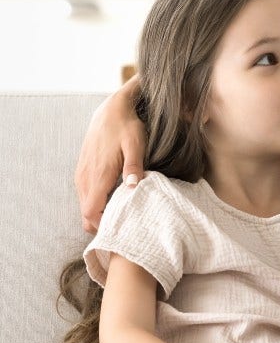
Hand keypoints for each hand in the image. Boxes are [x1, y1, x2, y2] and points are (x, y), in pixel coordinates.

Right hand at [75, 75, 145, 231]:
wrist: (110, 110)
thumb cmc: (126, 127)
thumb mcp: (135, 144)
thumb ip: (134, 165)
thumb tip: (133, 186)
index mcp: (98, 175)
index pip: (91, 212)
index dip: (102, 226)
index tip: (119, 231)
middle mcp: (86, 178)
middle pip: (85, 214)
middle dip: (101, 225)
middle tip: (123, 229)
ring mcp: (82, 174)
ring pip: (84, 205)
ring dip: (98, 214)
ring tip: (121, 218)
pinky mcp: (83, 170)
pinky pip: (85, 195)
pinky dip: (95, 204)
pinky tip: (114, 202)